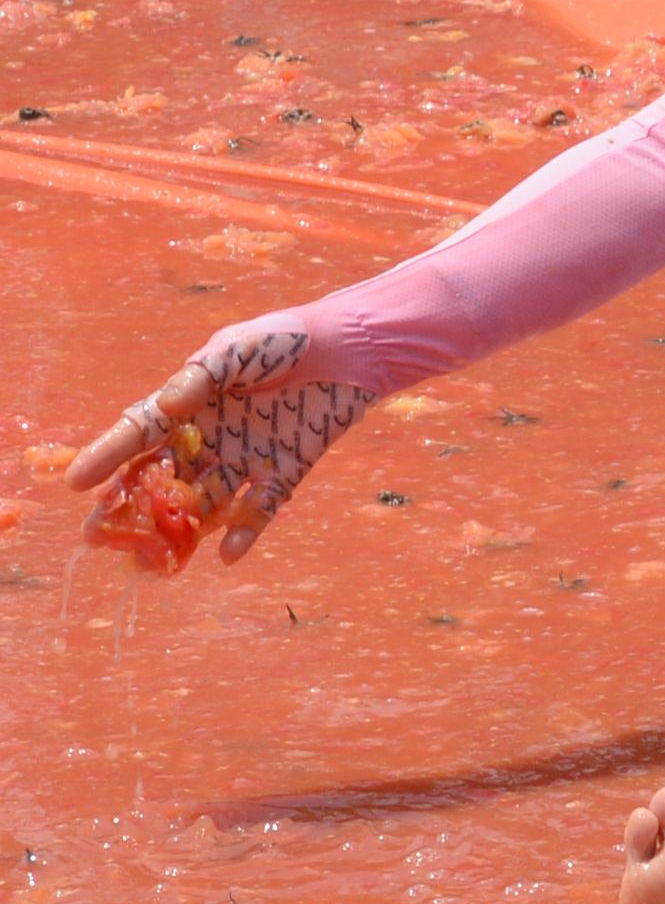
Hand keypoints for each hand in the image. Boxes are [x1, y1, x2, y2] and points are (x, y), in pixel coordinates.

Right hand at [65, 319, 376, 566]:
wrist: (349, 348)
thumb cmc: (286, 340)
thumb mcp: (241, 349)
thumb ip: (204, 376)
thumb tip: (167, 406)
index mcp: (189, 406)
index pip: (139, 433)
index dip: (107, 456)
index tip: (75, 483)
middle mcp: (209, 438)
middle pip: (160, 479)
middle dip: (127, 508)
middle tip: (95, 537)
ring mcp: (244, 458)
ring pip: (202, 503)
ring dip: (179, 532)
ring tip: (151, 562)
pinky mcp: (284, 473)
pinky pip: (260, 509)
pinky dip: (245, 532)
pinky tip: (226, 555)